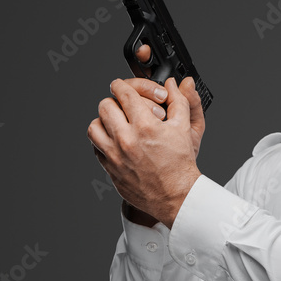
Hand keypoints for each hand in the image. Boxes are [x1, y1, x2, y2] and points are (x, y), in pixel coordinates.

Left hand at [88, 45, 206, 227]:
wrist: (176, 196)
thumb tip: (175, 84)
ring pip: (94, 126)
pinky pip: (96, 147)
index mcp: (146, 126)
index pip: (123, 92)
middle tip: (123, 106)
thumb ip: (180, 101)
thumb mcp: (186, 128)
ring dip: (105, 121)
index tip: (122, 86)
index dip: (123, 85)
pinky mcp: (110, 168)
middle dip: (115, 102)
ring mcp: (115, 155)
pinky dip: (103, 140)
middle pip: (105, 106)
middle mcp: (127, 139)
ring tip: (117, 123)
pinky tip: (116, 140)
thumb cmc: (181, 164)